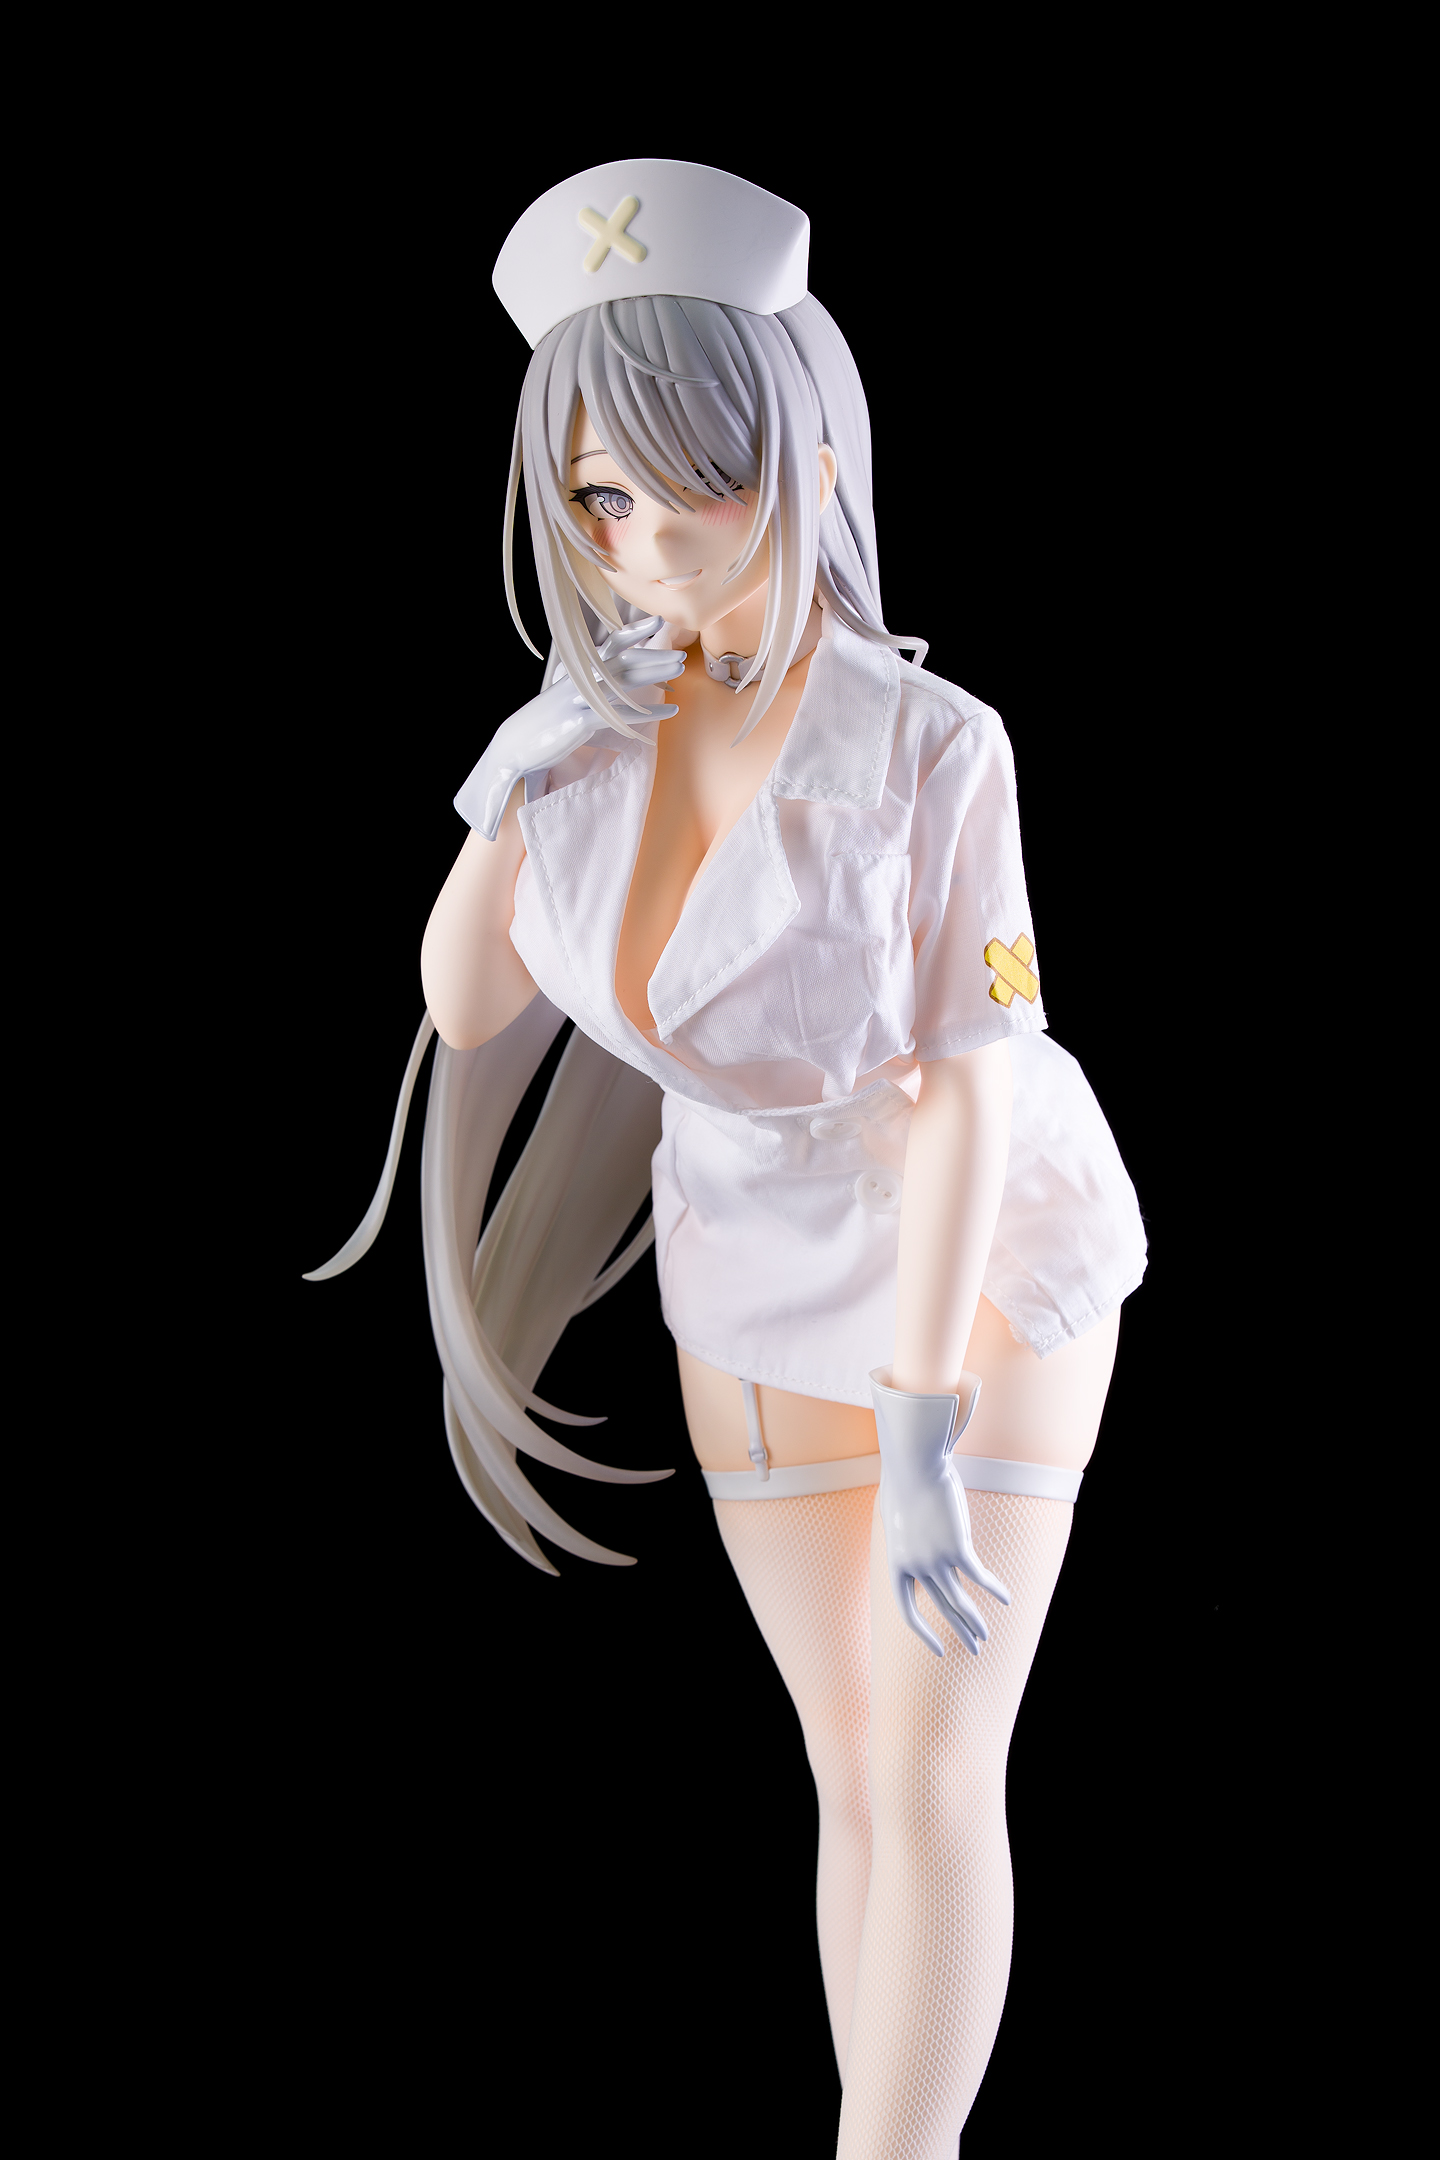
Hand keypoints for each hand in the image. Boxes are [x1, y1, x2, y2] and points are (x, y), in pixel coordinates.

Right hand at [455, 617, 686, 839]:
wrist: (515, 744)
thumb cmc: (544, 722)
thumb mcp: (566, 696)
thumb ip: (588, 685)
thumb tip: (612, 679)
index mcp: (578, 672)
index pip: (609, 645)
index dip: (633, 631)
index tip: (657, 621)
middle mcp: (581, 680)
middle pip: (623, 660)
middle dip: (653, 655)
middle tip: (679, 653)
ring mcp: (581, 699)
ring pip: (624, 680)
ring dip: (654, 673)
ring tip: (680, 669)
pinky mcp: (582, 722)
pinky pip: (621, 714)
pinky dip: (646, 712)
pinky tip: (669, 711)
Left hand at [868, 1369, 1011, 1656]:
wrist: (913, 1463)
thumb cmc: (904, 1482)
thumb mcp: (899, 1517)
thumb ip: (910, 1540)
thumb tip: (922, 1547)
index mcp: (896, 1562)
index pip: (907, 1609)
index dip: (923, 1632)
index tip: (938, 1649)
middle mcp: (915, 1567)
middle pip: (940, 1608)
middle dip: (959, 1631)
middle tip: (975, 1649)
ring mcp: (935, 1559)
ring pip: (960, 1600)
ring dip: (975, 1621)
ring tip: (987, 1637)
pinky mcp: (957, 1547)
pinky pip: (979, 1576)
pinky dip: (994, 1589)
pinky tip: (1006, 1598)